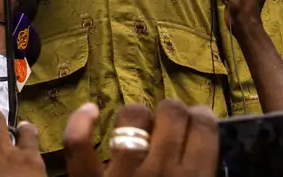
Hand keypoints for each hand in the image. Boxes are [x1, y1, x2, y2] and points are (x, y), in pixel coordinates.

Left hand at [64, 100, 218, 176]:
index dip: (201, 118)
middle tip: (166, 129)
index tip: (196, 123)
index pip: (204, 126)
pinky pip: (78, 142)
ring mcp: (121, 174)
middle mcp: (161, 171)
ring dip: (137, 117)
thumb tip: (204, 145)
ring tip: (137, 130)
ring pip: (133, 115)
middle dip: (171, 114)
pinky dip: (81, 122)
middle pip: (171, 112)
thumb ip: (204, 171)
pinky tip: (91, 112)